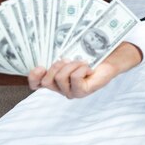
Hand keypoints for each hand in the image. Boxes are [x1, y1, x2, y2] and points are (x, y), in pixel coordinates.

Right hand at [27, 41, 142, 98]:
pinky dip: (81, 69)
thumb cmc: (89, 54)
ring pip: (61, 79)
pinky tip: (88, 67)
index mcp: (55, 79)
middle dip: (56, 66)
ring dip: (71, 66)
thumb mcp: (69, 52)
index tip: (40, 66)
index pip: (36, 84)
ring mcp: (72, 91)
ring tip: (81, 62)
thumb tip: (44, 52)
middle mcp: (61, 88)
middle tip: (68, 59)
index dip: (34, 77)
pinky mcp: (83, 91)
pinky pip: (75, 79)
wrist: (110, 57)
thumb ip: (55, 55)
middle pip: (47, 81)